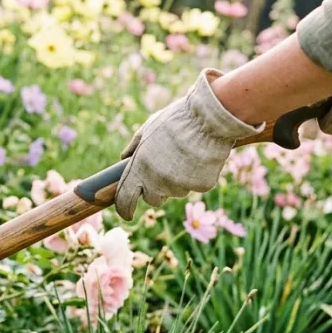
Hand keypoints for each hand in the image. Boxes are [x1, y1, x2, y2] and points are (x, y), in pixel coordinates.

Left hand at [115, 69, 262, 220]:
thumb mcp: (147, 128)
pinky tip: (200, 158)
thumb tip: (123, 159)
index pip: (125, 200)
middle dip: (155, 189)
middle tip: (165, 167)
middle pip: (153, 199)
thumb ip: (134, 147)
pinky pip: (195, 186)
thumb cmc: (175, 120)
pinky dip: (197, 176)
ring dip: (177, 180)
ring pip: (175, 191)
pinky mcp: (201, 186)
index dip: (124, 209)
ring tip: (186, 155)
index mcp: (140, 168)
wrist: (208, 119)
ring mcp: (180, 186)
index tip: (127, 213)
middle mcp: (158, 182)